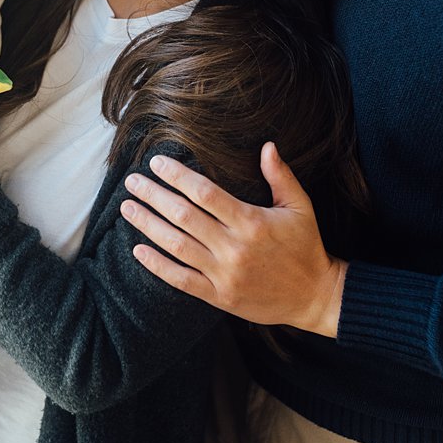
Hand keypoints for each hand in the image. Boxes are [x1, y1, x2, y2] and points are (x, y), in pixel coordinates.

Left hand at [119, 142, 347, 337]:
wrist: (315, 296)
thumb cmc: (306, 247)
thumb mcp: (301, 207)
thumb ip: (281, 176)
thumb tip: (267, 146)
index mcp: (252, 221)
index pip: (204, 193)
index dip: (177, 176)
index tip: (157, 163)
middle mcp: (234, 247)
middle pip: (183, 216)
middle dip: (153, 195)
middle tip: (132, 181)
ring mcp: (225, 274)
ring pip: (176, 246)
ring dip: (148, 225)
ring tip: (128, 208)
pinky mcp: (219, 296)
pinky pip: (181, 280)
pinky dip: (157, 265)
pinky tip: (138, 250)